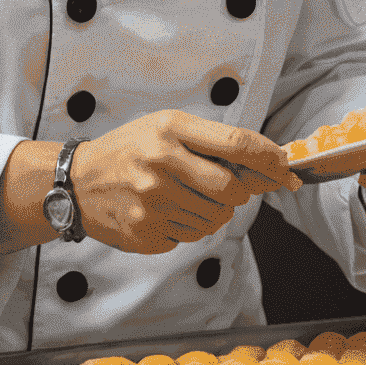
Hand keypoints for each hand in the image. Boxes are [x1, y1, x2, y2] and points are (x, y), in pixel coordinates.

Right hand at [72, 111, 301, 254]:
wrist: (79, 182)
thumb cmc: (130, 149)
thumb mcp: (165, 127)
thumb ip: (211, 142)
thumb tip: (265, 165)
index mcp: (170, 128)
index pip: (236, 144)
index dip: (269, 158)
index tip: (286, 167)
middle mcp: (162, 163)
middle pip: (232, 190)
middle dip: (239, 192)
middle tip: (226, 186)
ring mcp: (153, 201)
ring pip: (216, 218)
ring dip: (215, 210)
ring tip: (187, 195)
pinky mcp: (147, 232)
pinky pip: (193, 237)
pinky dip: (191, 226)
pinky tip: (170, 211)